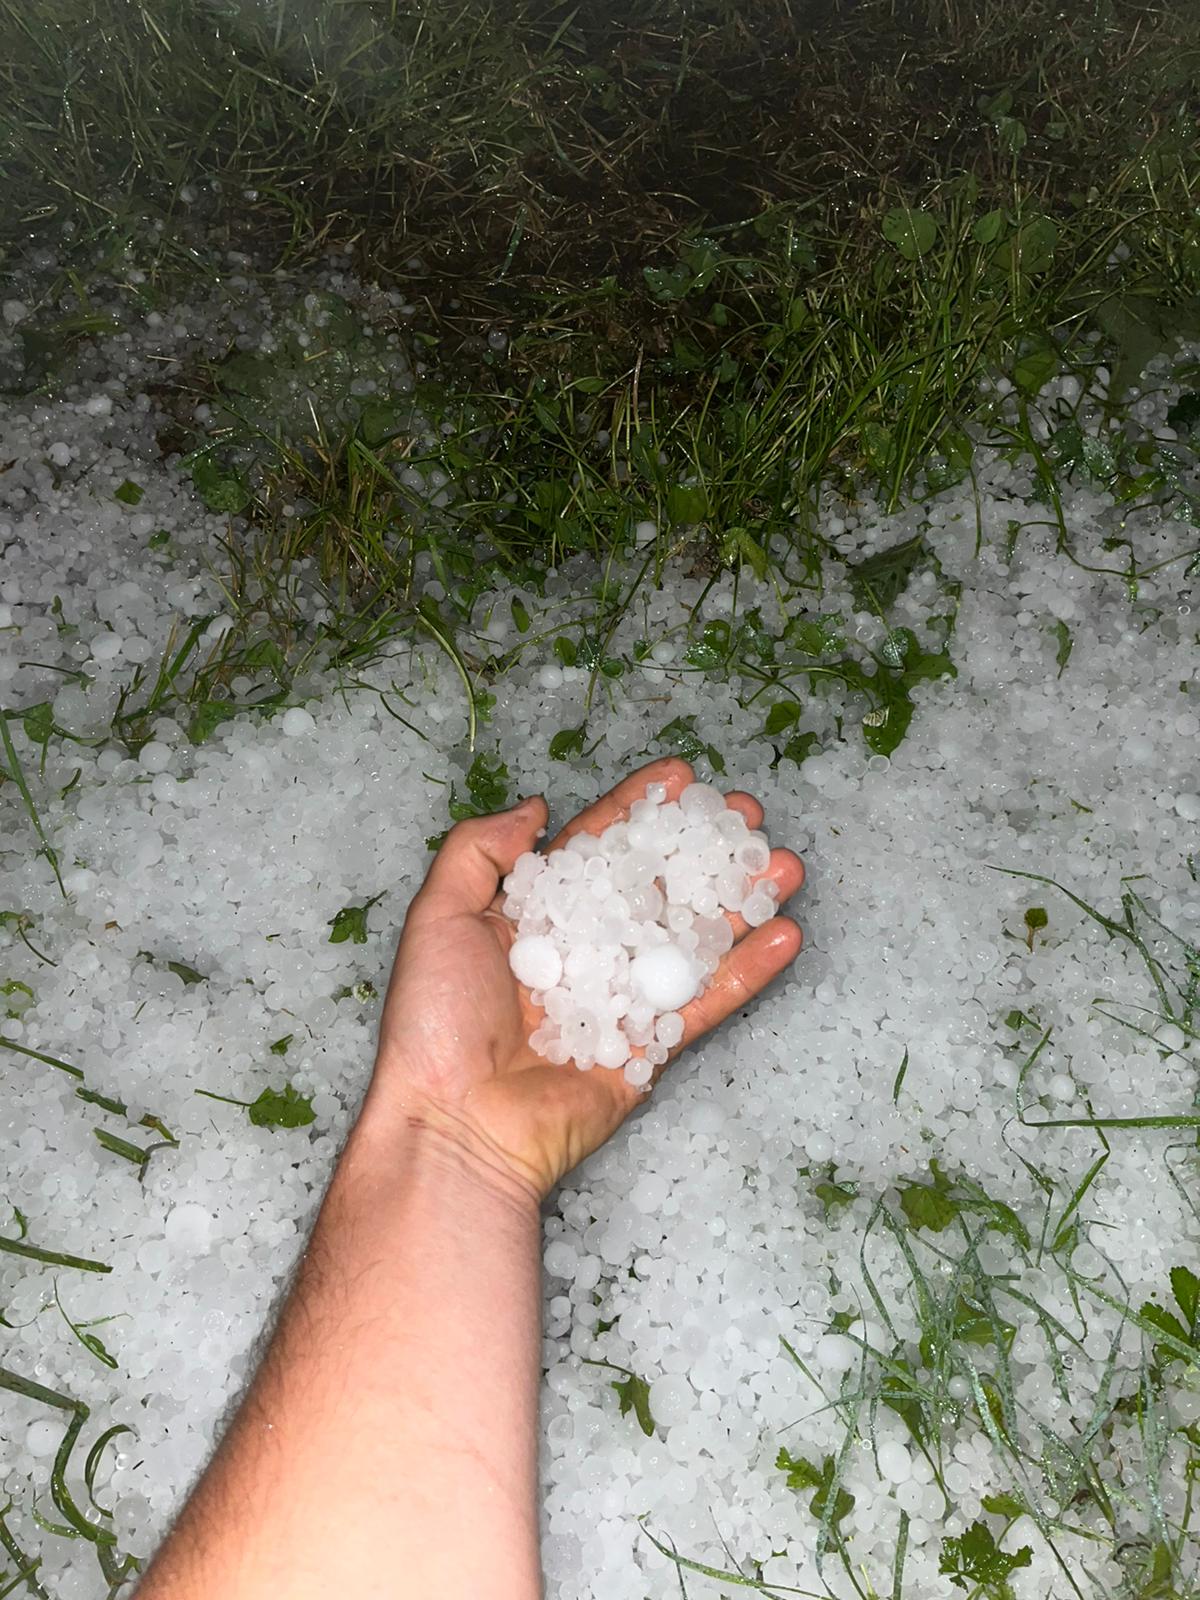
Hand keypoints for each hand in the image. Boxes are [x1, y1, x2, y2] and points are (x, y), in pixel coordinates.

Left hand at [366, 758, 803, 1200]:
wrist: (456, 1123)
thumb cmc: (435, 1024)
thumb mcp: (438, 918)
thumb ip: (479, 852)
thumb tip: (537, 807)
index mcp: (535, 917)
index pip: (597, 849)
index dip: (638, 811)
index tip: (682, 777)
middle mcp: (584, 952)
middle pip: (658, 887)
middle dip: (705, 848)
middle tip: (750, 816)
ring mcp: (621, 1000)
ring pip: (693, 939)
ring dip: (741, 901)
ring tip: (783, 866)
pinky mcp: (649, 1048)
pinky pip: (706, 1002)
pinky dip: (746, 971)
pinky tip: (784, 935)